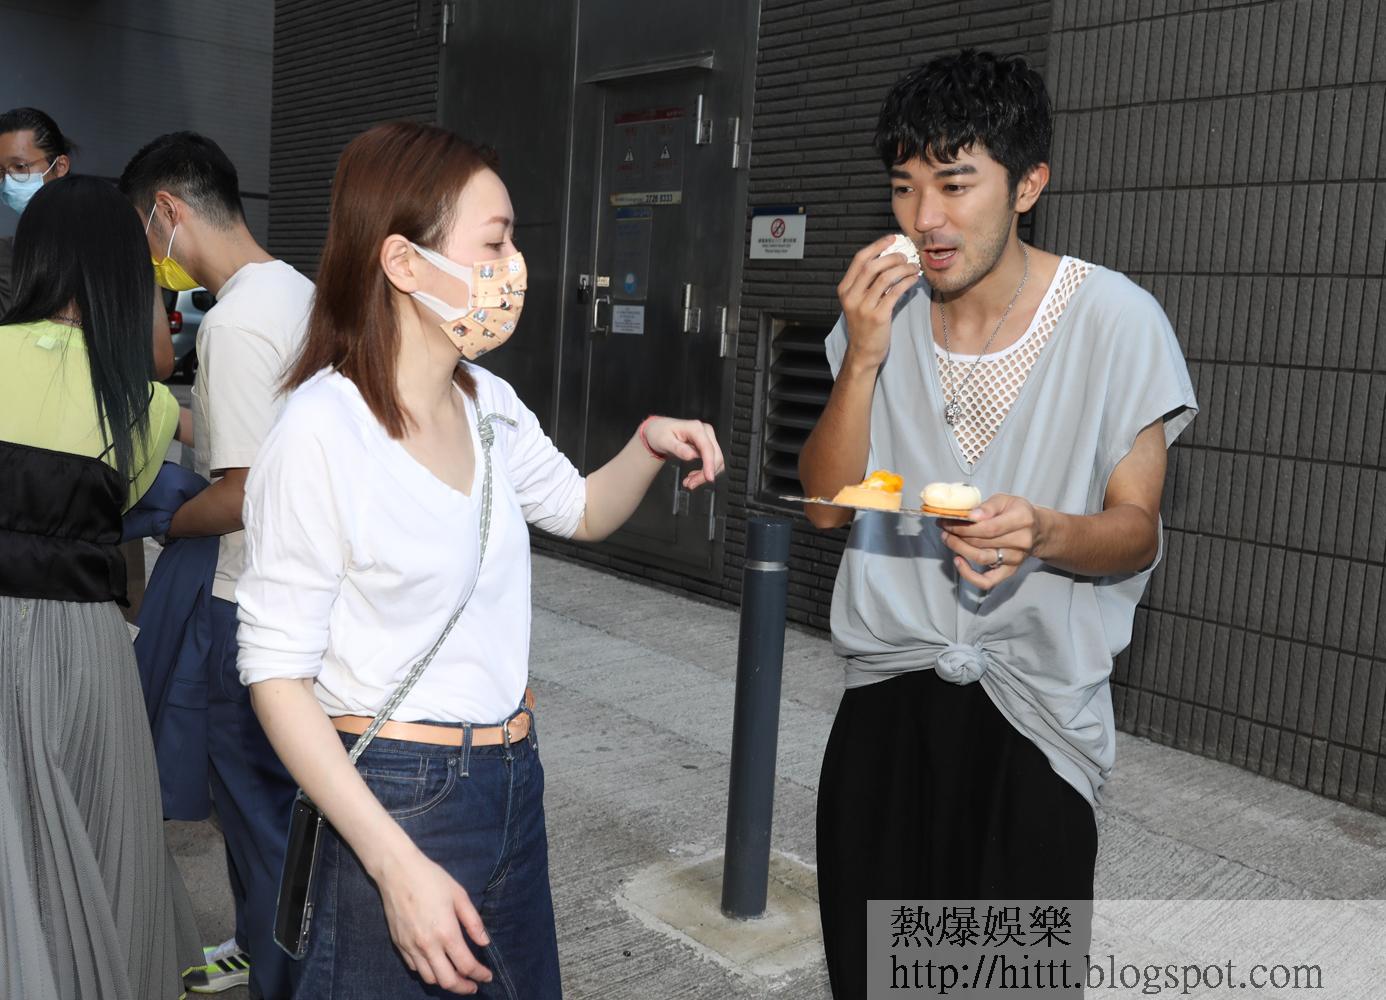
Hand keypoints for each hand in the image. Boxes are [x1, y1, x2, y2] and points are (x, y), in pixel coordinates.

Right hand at [375, 847, 491, 994]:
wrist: (397, 872)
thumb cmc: (431, 879)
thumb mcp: (459, 895)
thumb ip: (473, 921)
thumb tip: (484, 942)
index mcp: (446, 932)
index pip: (466, 965)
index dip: (480, 974)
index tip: (487, 976)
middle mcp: (428, 945)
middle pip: (447, 981)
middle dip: (463, 987)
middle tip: (473, 985)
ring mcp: (411, 947)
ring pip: (430, 978)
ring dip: (445, 981)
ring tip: (456, 976)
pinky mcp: (399, 945)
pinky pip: (415, 968)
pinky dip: (428, 971)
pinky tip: (436, 964)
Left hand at [642, 417, 724, 489]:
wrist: (659, 431)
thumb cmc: (661, 433)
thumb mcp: (665, 441)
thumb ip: (678, 448)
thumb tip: (691, 455)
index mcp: (696, 428)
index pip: (708, 448)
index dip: (710, 464)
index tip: (708, 478)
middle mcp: (705, 432)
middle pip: (715, 456)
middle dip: (705, 473)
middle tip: (691, 484)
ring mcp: (708, 439)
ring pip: (715, 461)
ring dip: (704, 475)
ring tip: (690, 482)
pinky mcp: (707, 446)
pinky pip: (712, 462)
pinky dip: (704, 472)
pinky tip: (693, 476)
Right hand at [837, 234, 922, 368]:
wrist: (863, 351)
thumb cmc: (865, 324)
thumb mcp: (858, 301)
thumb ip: (867, 283)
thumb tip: (890, 258)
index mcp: (845, 289)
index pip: (859, 259)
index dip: (877, 246)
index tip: (893, 239)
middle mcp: (851, 296)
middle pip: (873, 266)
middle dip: (893, 257)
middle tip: (906, 256)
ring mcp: (863, 307)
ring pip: (886, 277)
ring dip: (903, 268)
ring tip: (914, 267)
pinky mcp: (878, 316)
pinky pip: (895, 292)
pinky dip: (907, 282)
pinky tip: (914, 280)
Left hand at [938, 493, 1049, 590]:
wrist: (1037, 530)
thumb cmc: (1016, 512)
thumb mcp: (1005, 500)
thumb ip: (988, 506)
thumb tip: (970, 516)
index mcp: (1022, 519)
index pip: (988, 527)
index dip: (965, 527)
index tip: (948, 521)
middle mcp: (1021, 541)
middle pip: (982, 542)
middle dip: (958, 535)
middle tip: (944, 527)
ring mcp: (1016, 559)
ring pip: (982, 558)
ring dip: (960, 549)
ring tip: (947, 539)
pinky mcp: (1010, 571)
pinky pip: (988, 581)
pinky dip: (969, 575)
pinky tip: (958, 561)